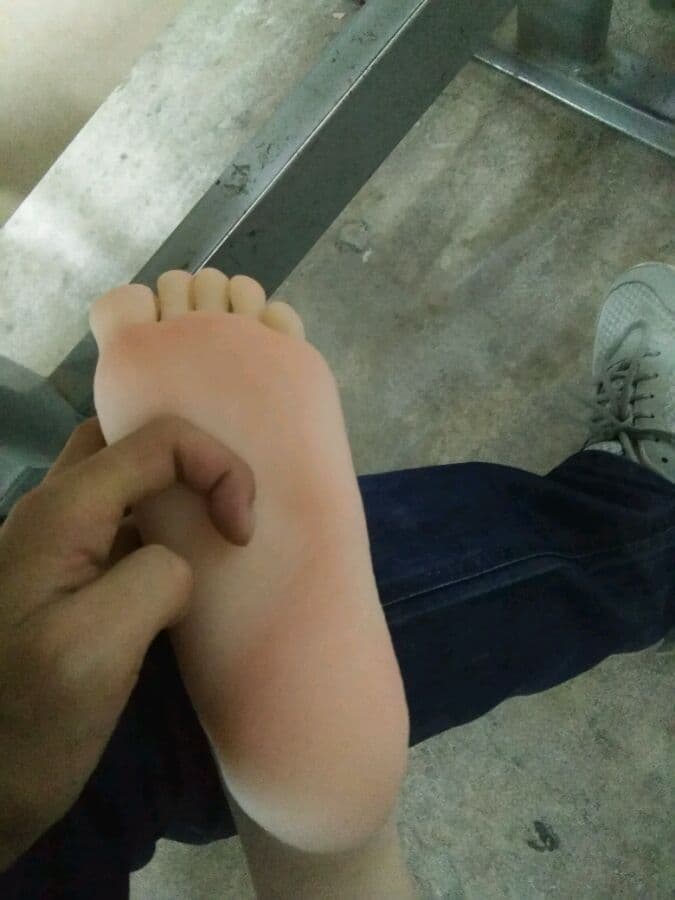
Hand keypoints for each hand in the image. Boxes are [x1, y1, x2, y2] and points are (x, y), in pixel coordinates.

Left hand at [0, 416, 255, 870]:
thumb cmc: (27, 723)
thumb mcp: (95, 650)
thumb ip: (155, 580)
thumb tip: (181, 563)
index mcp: (63, 513)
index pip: (156, 440)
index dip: (215, 468)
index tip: (241, 533)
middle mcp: (54, 512)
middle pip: (131, 442)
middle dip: (193, 458)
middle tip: (232, 506)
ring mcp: (58, 548)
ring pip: (127, 479)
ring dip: (180, 490)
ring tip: (222, 528)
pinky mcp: (69, 584)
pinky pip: (124, 526)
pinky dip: (167, 528)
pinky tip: (191, 567)